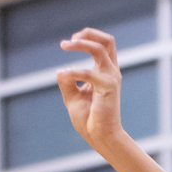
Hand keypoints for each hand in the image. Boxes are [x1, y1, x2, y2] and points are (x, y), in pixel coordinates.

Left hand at [57, 30, 123, 151]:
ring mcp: (111, 78)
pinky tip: (62, 75)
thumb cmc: (90, 120)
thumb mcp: (73, 97)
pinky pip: (87, 73)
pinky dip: (72, 72)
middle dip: (88, 33)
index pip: (102, 45)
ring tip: (65, 45)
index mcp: (105, 72)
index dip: (86, 37)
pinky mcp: (107, 87)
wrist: (101, 137)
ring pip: (99, 48)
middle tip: (70, 41)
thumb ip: (67, 82)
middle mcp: (110, 72)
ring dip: (81, 44)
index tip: (69, 43)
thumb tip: (60, 71)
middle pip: (107, 40)